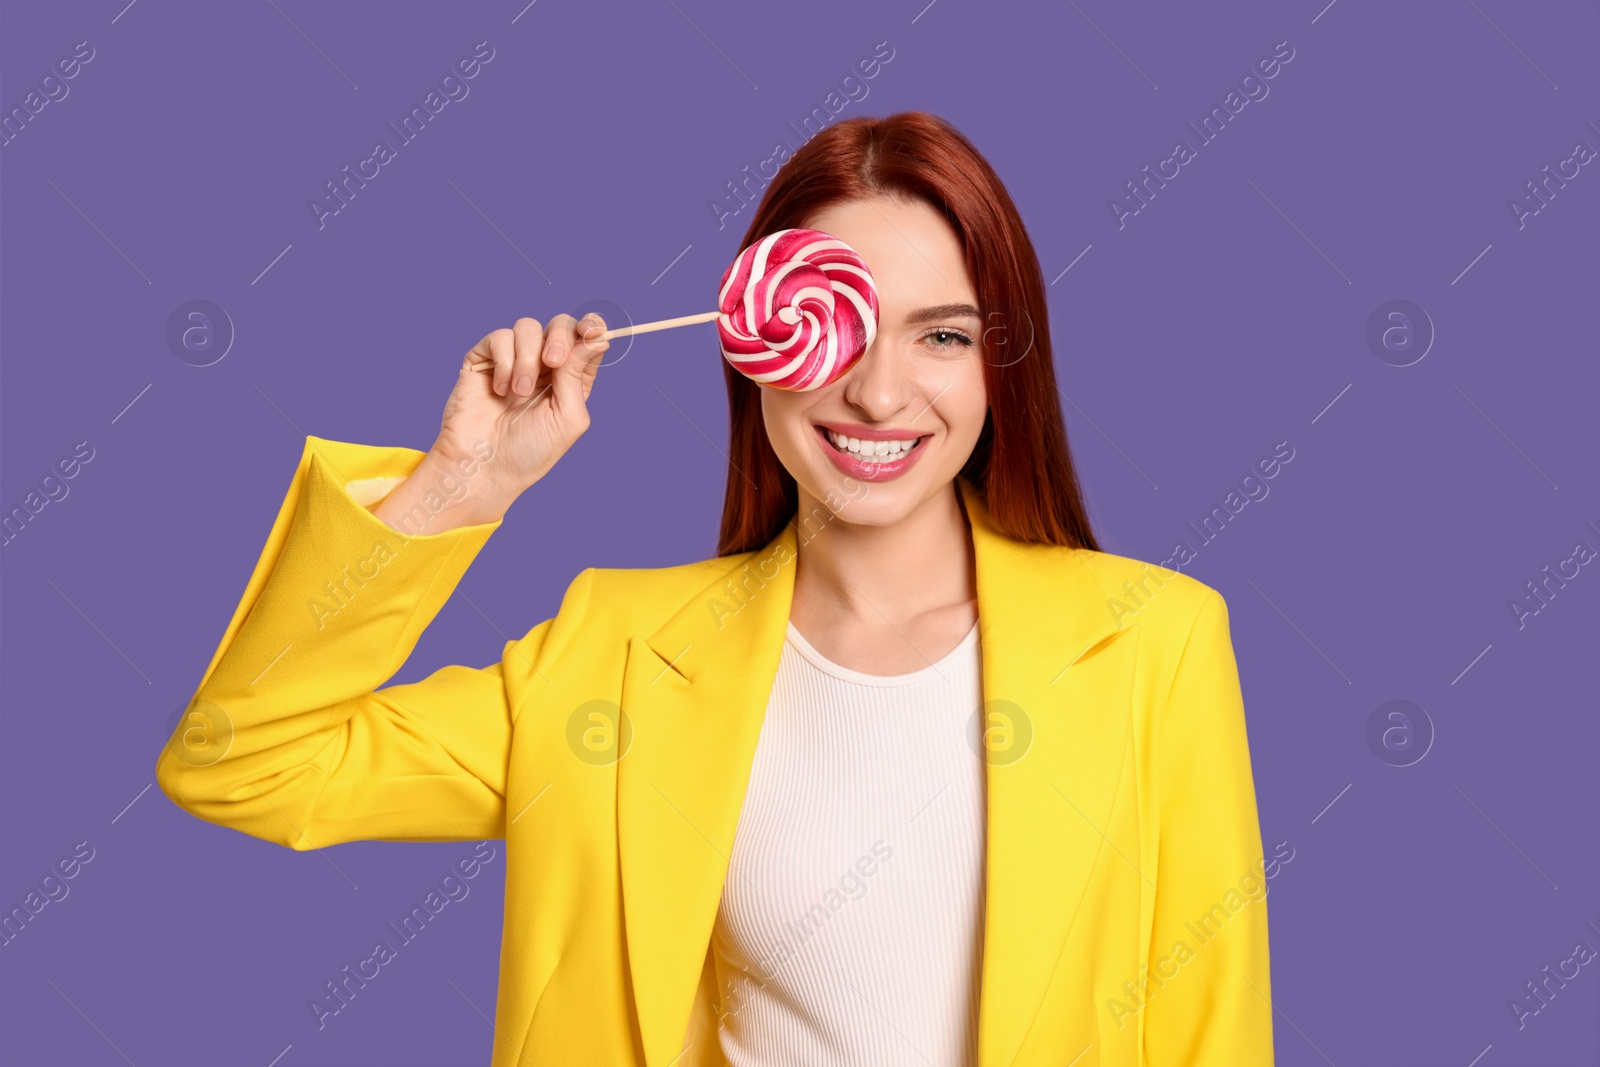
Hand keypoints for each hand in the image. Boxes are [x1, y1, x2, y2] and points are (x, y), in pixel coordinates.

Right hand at [431, 313, 609, 498]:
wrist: (484, 466)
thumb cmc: (529, 451)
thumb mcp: (568, 417)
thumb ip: (579, 375)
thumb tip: (597, 337)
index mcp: (570, 380)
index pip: (586, 340)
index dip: (591, 328)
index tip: (592, 331)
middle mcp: (543, 366)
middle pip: (560, 324)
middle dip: (560, 337)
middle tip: (552, 363)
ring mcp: (513, 360)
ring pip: (528, 327)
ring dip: (528, 359)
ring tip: (520, 392)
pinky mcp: (484, 359)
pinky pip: (499, 337)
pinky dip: (504, 362)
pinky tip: (500, 390)